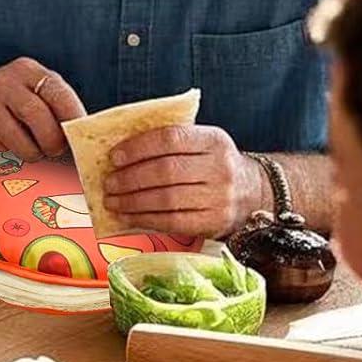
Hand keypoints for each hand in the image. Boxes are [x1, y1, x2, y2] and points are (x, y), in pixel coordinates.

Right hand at [0, 58, 85, 160]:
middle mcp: (6, 82)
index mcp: (28, 70)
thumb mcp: (35, 90)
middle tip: (55, 150)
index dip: (72, 117)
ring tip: (36, 152)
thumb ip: (56, 104)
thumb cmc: (15, 99)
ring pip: (17, 137)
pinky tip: (11, 145)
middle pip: (37, 116)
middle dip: (51, 140)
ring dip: (32, 152)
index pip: (57, 92)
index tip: (77, 134)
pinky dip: (10, 152)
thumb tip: (82, 132)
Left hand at [102, 124, 267, 237]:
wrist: (252, 194)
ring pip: (166, 199)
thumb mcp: (201, 145)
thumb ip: (169, 143)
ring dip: (132, 202)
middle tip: (108, 183)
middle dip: (130, 178)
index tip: (114, 157)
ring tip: (112, 201)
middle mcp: (220, 168)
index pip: (171, 138)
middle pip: (165, 171)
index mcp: (214, 140)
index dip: (138, 147)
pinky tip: (127, 217)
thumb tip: (119, 152)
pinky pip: (172, 222)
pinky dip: (144, 220)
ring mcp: (219, 197)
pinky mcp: (213, 223)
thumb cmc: (211, 166)